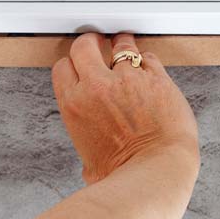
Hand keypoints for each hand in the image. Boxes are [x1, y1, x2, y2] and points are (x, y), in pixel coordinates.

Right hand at [52, 31, 198, 184]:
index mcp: (75, 105)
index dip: (71, 65)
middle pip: (84, 46)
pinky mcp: (156, 79)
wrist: (155, 170)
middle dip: (90, 44)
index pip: (63, 68)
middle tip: (97, 44)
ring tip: (125, 45)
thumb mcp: (90, 163)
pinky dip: (148, 62)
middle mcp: (98, 87)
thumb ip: (88, 150)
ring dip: (123, 44)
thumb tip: (93, 164)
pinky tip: (149, 68)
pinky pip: (149, 58)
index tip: (78, 65)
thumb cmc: (123, 175)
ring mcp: (128, 80)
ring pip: (121, 45)